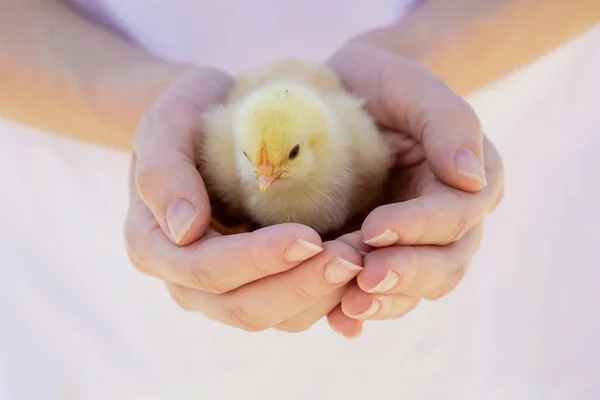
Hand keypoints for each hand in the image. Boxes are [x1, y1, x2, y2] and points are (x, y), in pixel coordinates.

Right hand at [124, 66, 363, 331]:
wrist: (208, 125)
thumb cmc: (187, 118)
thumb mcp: (166, 124)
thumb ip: (163, 172)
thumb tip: (184, 229)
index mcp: (155, 247)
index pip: (207, 269)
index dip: (259, 259)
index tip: (310, 236)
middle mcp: (187, 281)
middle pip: (244, 307)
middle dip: (300, 286)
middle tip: (351, 259)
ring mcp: (224, 288)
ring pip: (275, 317)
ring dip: (322, 297)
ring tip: (362, 262)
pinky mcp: (259, 285)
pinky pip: (295, 309)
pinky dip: (329, 301)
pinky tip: (362, 285)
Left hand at [325, 42, 503, 336]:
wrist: (347, 98)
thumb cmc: (383, 85)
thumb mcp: (414, 87)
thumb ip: (448, 123)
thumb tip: (470, 179)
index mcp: (467, 181)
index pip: (456, 215)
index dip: (420, 226)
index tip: (375, 227)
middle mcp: (448, 222)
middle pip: (444, 264)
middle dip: (405, 274)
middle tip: (365, 280)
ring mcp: (414, 244)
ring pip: (414, 288)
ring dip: (384, 300)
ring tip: (348, 305)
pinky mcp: (379, 256)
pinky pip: (381, 293)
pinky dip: (362, 311)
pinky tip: (341, 322)